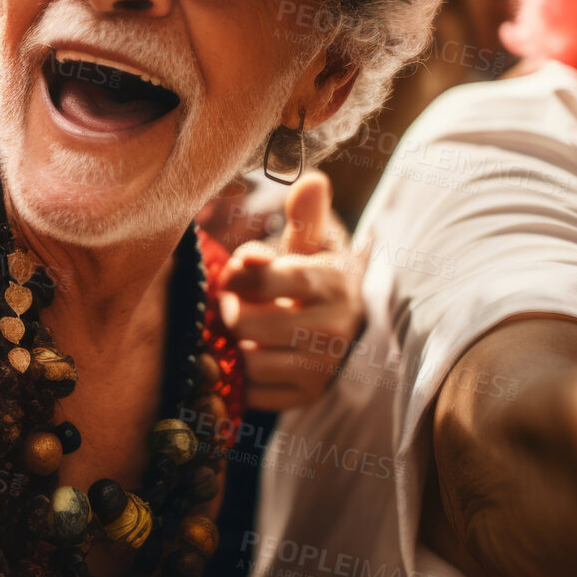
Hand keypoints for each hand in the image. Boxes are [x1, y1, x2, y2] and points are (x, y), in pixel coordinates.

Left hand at [218, 171, 362, 410]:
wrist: (346, 325)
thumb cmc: (315, 276)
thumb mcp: (313, 241)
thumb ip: (305, 214)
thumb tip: (311, 181)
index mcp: (334, 283)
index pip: (272, 278)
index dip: (239, 274)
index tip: (230, 271)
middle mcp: (334, 330)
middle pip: (250, 324)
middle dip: (232, 309)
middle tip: (232, 301)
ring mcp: (322, 368)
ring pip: (250, 362)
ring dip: (235, 345)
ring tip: (241, 328)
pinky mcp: (308, 396)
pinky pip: (254, 394)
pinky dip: (241, 377)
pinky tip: (248, 354)